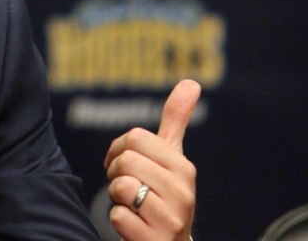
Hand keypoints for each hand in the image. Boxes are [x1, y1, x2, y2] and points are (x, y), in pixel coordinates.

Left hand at [104, 79, 200, 240]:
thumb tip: (191, 82)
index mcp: (183, 168)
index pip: (134, 137)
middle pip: (125, 161)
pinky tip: (135, 227)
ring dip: (117, 198)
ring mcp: (171, 220)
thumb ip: (175, 122)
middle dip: (116, 174)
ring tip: (134, 207)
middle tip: (128, 188)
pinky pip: (118, 217)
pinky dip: (119, 221)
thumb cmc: (163, 196)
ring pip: (120, 188)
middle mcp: (183, 193)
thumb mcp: (170, 160)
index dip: (118, 150)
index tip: (125, 164)